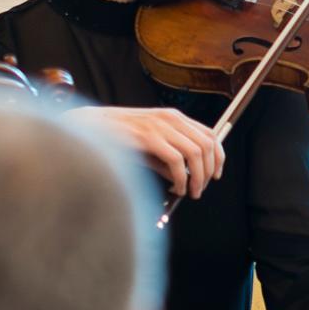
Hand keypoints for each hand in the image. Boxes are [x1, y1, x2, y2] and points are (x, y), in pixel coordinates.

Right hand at [95, 103, 226, 201]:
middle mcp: (170, 118)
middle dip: (208, 171)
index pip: (210, 134)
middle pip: (207, 145)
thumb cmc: (118, 138)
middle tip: (200, 189)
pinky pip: (176, 161)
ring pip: (196, 152)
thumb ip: (168, 161)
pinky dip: (181, 178)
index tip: (215, 175)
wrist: (90, 127)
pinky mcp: (148, 137)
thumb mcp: (150, 147)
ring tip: (190, 192)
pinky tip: (176, 187)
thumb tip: (185, 178)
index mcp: (173, 117)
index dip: (218, 156)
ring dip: (197, 177)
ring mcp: (159, 126)